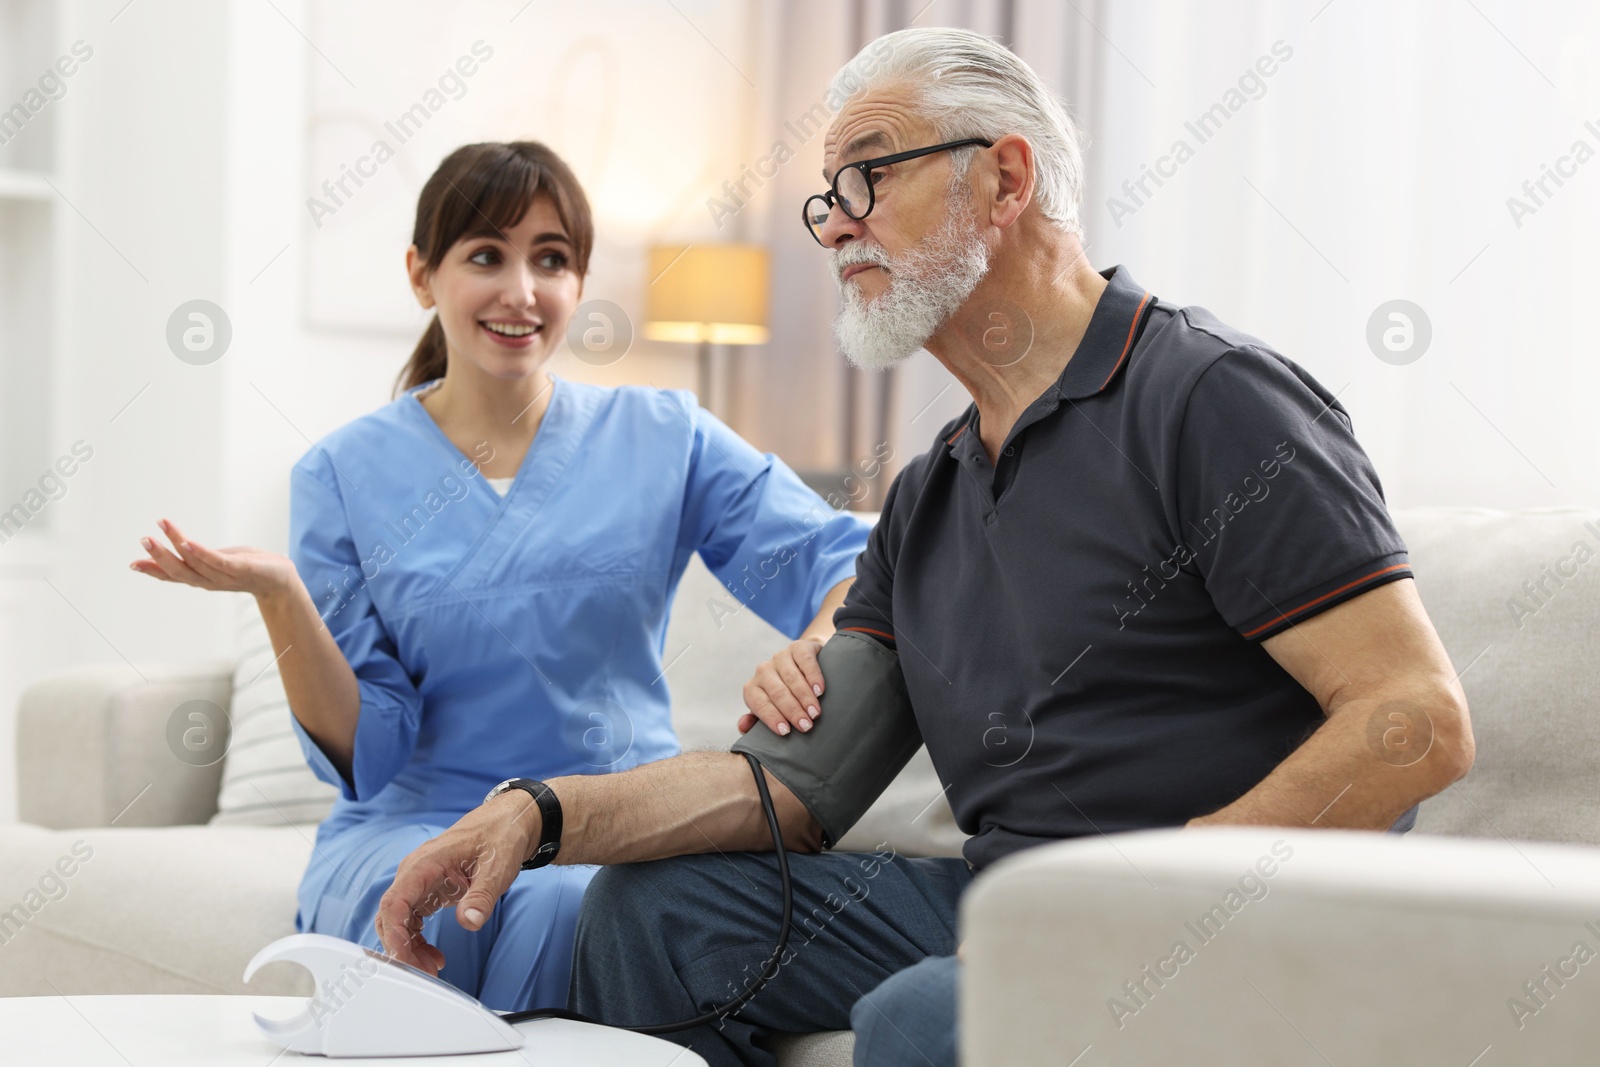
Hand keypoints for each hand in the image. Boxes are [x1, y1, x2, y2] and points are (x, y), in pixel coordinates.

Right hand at [129, 518, 298, 598]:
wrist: (279, 580)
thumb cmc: (246, 567)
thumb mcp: (216, 561)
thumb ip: (197, 558)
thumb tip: (177, 546)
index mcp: (202, 578)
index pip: (173, 575)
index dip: (153, 570)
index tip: (133, 563)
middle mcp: (210, 581)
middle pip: (179, 570)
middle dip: (160, 555)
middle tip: (144, 539)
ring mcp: (225, 576)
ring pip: (196, 563)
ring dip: (177, 545)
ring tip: (163, 527)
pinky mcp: (241, 569)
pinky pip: (218, 562)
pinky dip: (201, 553)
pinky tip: (188, 542)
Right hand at [374, 792, 541, 974]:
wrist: (507, 823)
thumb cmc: (501, 837)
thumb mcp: (497, 867)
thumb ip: (482, 896)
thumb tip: (469, 923)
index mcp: (424, 863)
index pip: (394, 902)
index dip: (394, 934)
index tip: (405, 959)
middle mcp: (414, 872)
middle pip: (389, 916)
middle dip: (400, 948)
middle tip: (422, 973)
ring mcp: (418, 881)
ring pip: (398, 921)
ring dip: (408, 948)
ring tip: (432, 968)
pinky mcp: (426, 890)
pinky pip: (410, 920)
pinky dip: (417, 941)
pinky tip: (434, 955)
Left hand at [738, 636, 826, 735]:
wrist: (804, 669)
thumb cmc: (786, 696)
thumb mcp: (771, 709)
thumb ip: (756, 720)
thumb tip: (743, 727)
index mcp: (752, 688)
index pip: (759, 704)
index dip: (772, 718)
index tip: (786, 731)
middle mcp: (763, 670)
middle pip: (777, 692)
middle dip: (793, 711)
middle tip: (806, 725)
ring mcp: (780, 657)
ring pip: (791, 678)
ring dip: (805, 697)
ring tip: (815, 712)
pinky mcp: (798, 647)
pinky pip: (805, 661)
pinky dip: (813, 677)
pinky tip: (820, 690)